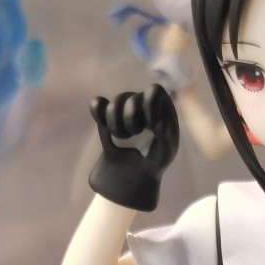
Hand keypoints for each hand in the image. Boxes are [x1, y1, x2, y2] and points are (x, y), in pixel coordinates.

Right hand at [88, 85, 178, 210]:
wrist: (134, 174)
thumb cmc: (155, 161)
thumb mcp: (166, 152)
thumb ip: (166, 134)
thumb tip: (157, 119)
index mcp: (160, 107)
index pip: (154, 91)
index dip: (150, 103)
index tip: (150, 124)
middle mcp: (142, 103)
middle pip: (131, 98)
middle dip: (130, 119)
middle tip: (135, 134)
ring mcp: (124, 107)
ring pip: (115, 103)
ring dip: (116, 125)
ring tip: (123, 138)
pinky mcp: (107, 115)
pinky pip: (98, 105)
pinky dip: (98, 112)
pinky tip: (105, 127)